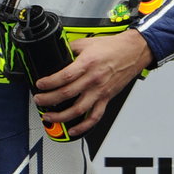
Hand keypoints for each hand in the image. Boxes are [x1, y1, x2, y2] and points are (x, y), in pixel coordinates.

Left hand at [33, 29, 152, 136]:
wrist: (134, 51)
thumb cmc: (112, 47)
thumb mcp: (86, 42)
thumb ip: (70, 48)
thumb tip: (56, 52)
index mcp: (87, 64)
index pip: (64, 76)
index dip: (49, 83)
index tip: (40, 85)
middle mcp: (93, 79)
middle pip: (67, 94)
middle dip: (48, 99)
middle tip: (38, 100)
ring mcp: (100, 91)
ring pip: (78, 109)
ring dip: (61, 116)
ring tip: (48, 116)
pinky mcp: (106, 98)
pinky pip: (95, 116)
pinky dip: (83, 126)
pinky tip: (73, 130)